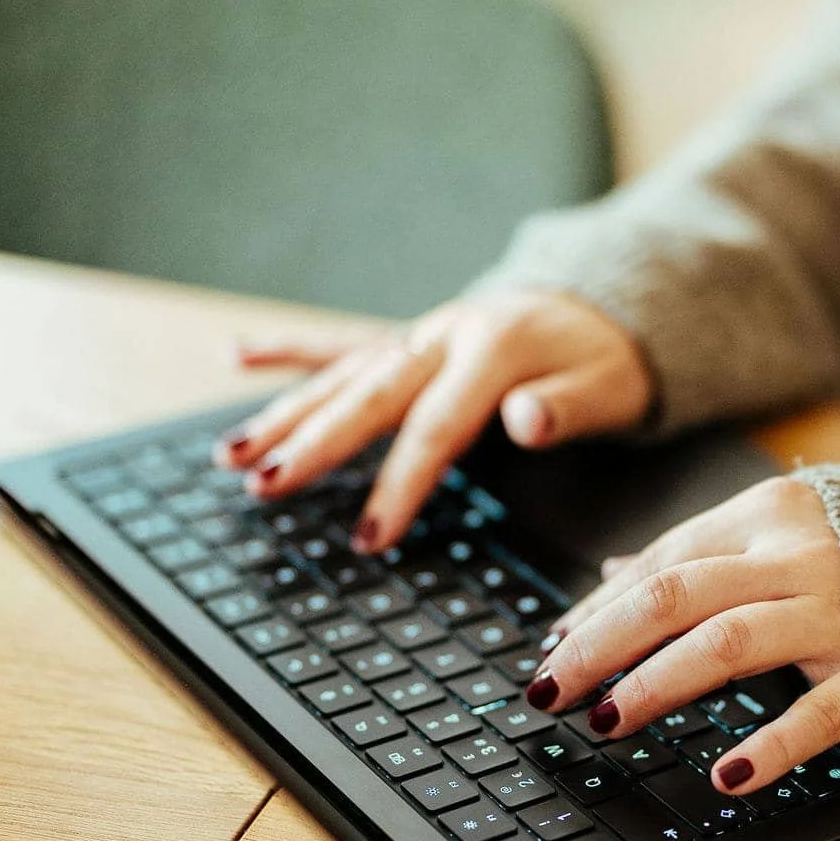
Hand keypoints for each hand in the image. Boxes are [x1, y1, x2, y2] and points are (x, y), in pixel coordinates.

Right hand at [215, 290, 652, 550]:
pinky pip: (342, 342)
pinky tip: (237, 355)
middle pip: (368, 396)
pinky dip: (290, 349)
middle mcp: (443, 336)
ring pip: (342, 375)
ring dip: (284, 412)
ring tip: (230, 452)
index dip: (399, 484)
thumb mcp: (609, 389)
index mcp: (492, 351)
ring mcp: (420, 334)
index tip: (370, 537)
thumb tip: (527, 420)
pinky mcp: (408, 338)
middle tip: (264, 485)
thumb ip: (567, 408)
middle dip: (311, 445)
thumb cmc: (606, 360)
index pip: (435, 428)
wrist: (604, 303)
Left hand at [525, 477, 839, 795]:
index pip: (660, 563)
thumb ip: (702, 553)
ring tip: (608, 721)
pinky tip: (727, 776)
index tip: (550, 650)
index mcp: (766, 515)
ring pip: (723, 643)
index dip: (596, 610)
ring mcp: (838, 615)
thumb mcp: (784, 530)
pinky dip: (768, 746)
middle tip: (551, 690)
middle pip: (671, 596)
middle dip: (598, 647)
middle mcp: (795, 558)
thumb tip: (611, 576)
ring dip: (654, 685)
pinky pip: (816, 714)